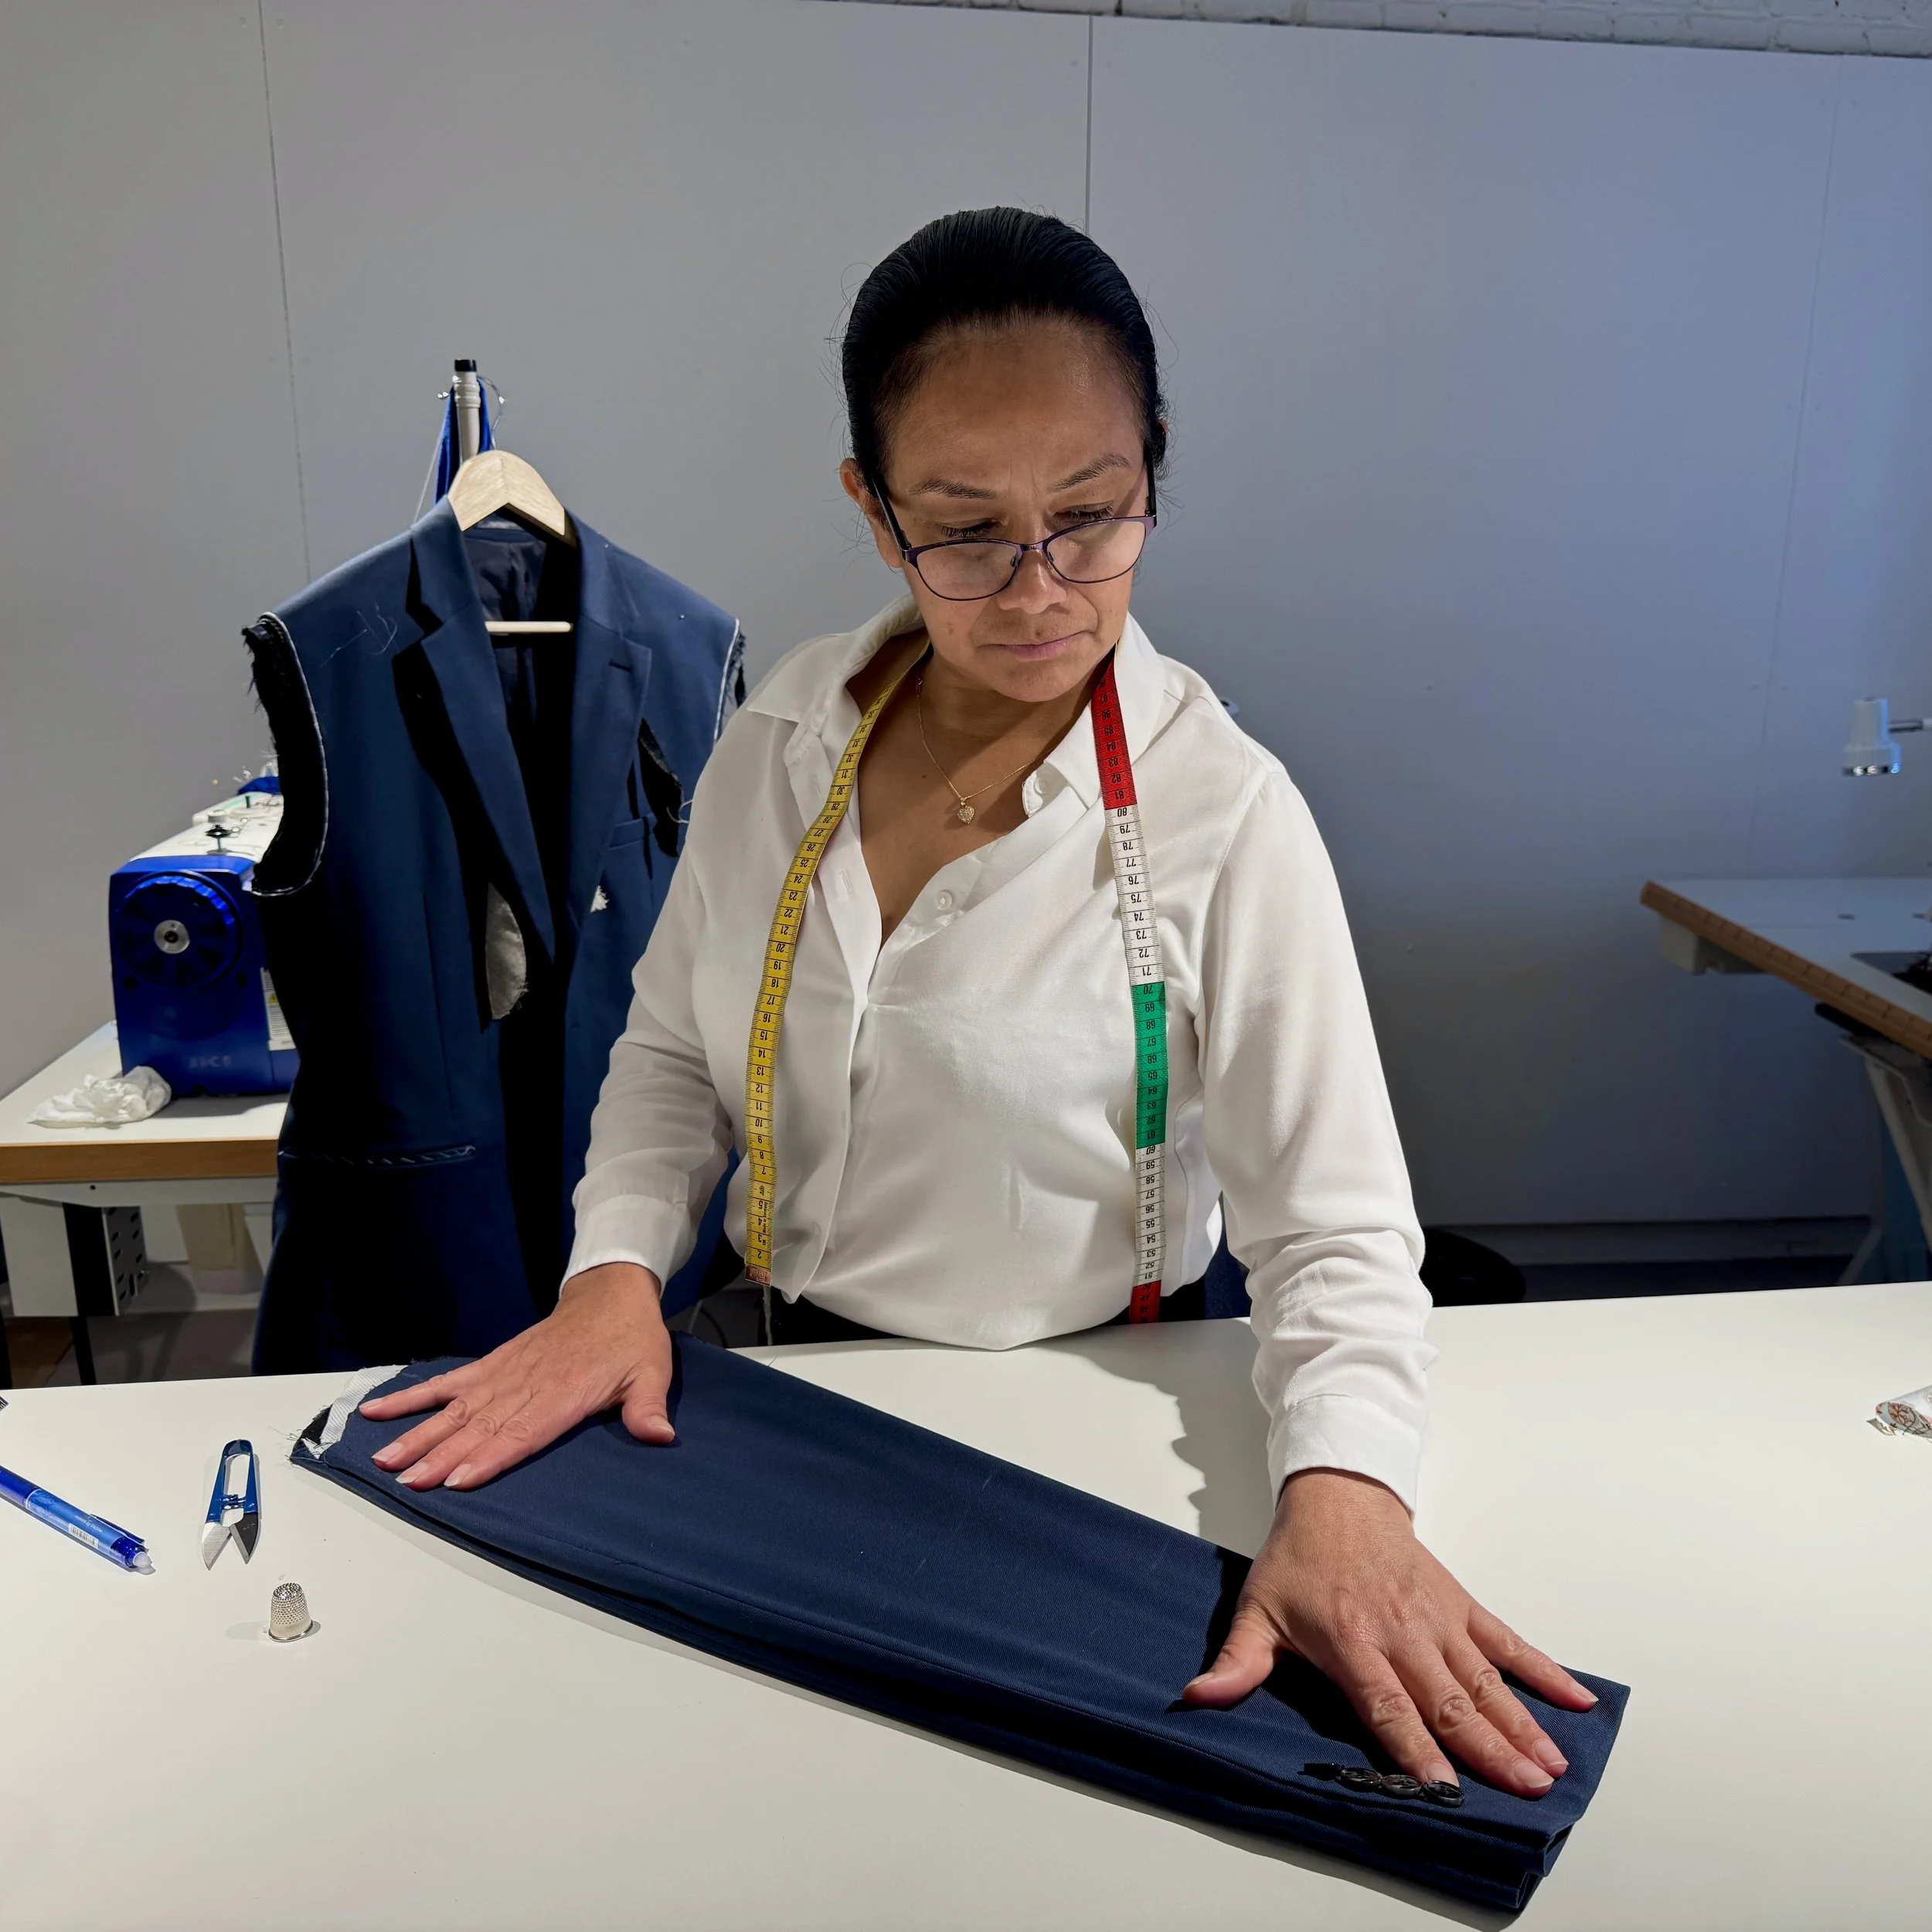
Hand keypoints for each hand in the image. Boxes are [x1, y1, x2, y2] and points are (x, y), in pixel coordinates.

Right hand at [359, 1262, 672, 1490]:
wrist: (611, 1293)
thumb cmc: (630, 1338)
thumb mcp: (651, 1369)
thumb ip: (647, 1406)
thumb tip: (661, 1435)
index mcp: (564, 1391)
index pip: (522, 1431)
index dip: (489, 1456)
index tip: (456, 1480)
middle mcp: (527, 1384)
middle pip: (479, 1425)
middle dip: (442, 1455)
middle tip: (409, 1481)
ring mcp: (504, 1373)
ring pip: (455, 1408)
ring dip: (419, 1434)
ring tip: (385, 1458)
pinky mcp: (493, 1364)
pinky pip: (449, 1382)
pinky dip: (414, 1396)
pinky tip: (379, 1409)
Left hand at [1182, 1469, 1595, 1796]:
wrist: (1338, 1496)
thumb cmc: (1297, 1560)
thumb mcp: (1257, 1609)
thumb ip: (1236, 1661)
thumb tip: (1197, 1697)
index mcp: (1352, 1641)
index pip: (1388, 1705)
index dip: (1416, 1747)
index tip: (1445, 1788)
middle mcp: (1402, 1632)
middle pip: (1450, 1699)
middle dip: (1490, 1748)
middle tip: (1529, 1789)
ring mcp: (1438, 1618)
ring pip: (1486, 1679)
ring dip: (1522, 1723)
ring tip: (1554, 1765)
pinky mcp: (1461, 1604)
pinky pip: (1508, 1640)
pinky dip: (1544, 1670)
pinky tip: (1576, 1701)